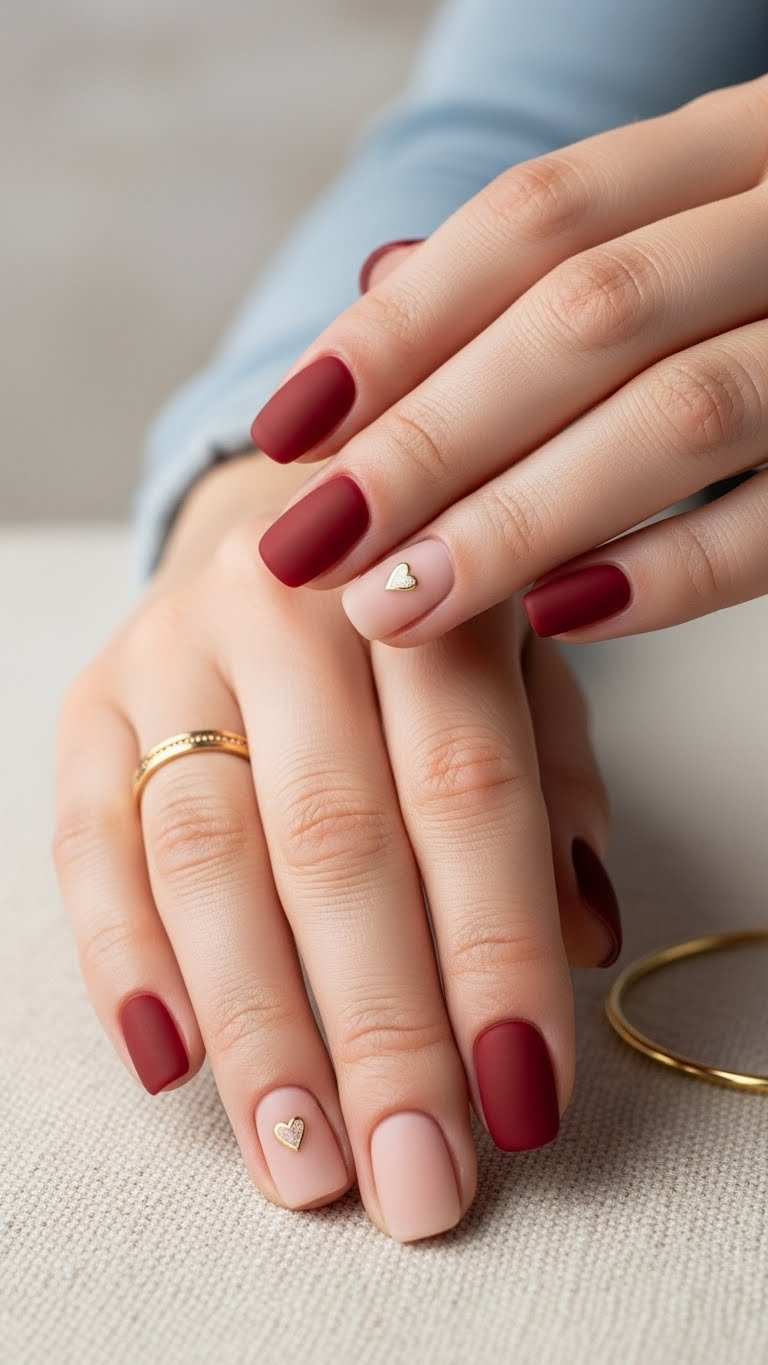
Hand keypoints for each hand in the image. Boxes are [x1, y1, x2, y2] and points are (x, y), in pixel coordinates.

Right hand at [53, 456, 618, 1241]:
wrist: (286, 514)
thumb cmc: (420, 621)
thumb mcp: (520, 670)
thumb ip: (553, 791)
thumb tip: (585, 938)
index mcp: (421, 593)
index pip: (466, 790)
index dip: (496, 950)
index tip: (523, 1098)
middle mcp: (286, 609)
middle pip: (333, 842)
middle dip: (379, 1027)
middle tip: (416, 1174)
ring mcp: (171, 655)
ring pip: (206, 859)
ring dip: (258, 1029)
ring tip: (303, 1161)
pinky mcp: (90, 707)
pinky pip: (90, 845)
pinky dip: (126, 961)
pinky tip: (171, 1066)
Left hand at [250, 74, 767, 645]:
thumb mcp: (690, 221)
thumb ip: (558, 256)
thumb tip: (376, 284)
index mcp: (739, 142)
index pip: (539, 217)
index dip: (402, 324)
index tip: (288, 426)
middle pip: (587, 317)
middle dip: (431, 438)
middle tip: (313, 540)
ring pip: (679, 417)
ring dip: (520, 520)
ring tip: (396, 601)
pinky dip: (668, 572)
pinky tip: (559, 617)